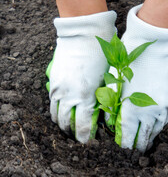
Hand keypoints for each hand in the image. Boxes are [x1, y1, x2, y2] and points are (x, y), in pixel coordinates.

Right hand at [46, 11, 116, 142]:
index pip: (83, 127)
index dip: (85, 137)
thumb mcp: (109, 80)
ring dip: (62, 124)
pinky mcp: (52, 81)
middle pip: (67, 124)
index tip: (88, 141)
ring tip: (69, 128)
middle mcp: (69, 96)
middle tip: (79, 136)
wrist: (85, 34)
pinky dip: (55, 111)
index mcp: (86, 97)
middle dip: (73, 134)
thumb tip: (107, 118)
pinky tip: (62, 112)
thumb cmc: (102, 56)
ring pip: (56, 115)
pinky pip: (51, 103)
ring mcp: (58, 88)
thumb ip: (106, 101)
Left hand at [107, 5, 167, 151]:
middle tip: (133, 153)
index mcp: (130, 110)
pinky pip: (165, 121)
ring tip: (144, 144)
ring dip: (149, 139)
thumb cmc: (128, 63)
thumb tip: (110, 120)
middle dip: (137, 147)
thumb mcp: (113, 83)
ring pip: (155, 131)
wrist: (152, 47)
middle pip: (142, 137)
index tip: (122, 149)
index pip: (127, 136)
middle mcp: (147, 112)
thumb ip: (111, 104)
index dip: (124, 145)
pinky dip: (158, 128)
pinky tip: (155, 130)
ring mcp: (161, 108)